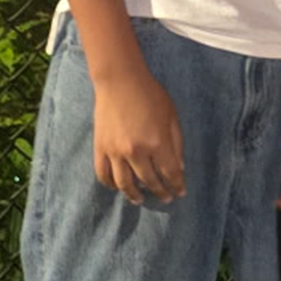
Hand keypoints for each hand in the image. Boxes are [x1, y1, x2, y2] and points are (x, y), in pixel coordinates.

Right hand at [93, 66, 184, 203]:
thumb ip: (176, 144)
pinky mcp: (100, 148)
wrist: (119, 81)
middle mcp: (136, 152)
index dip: (176, 185)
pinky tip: (118, 187)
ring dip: (134, 195)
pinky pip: (103, 174)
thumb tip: (178, 168)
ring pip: (125, 183)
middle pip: (149, 181)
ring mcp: (115, 152)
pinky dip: (111, 184)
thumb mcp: (172, 116)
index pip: (169, 173)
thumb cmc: (150, 95)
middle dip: (160, 192)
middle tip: (165, 198)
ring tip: (140, 200)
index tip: (180, 192)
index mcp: (157, 143)